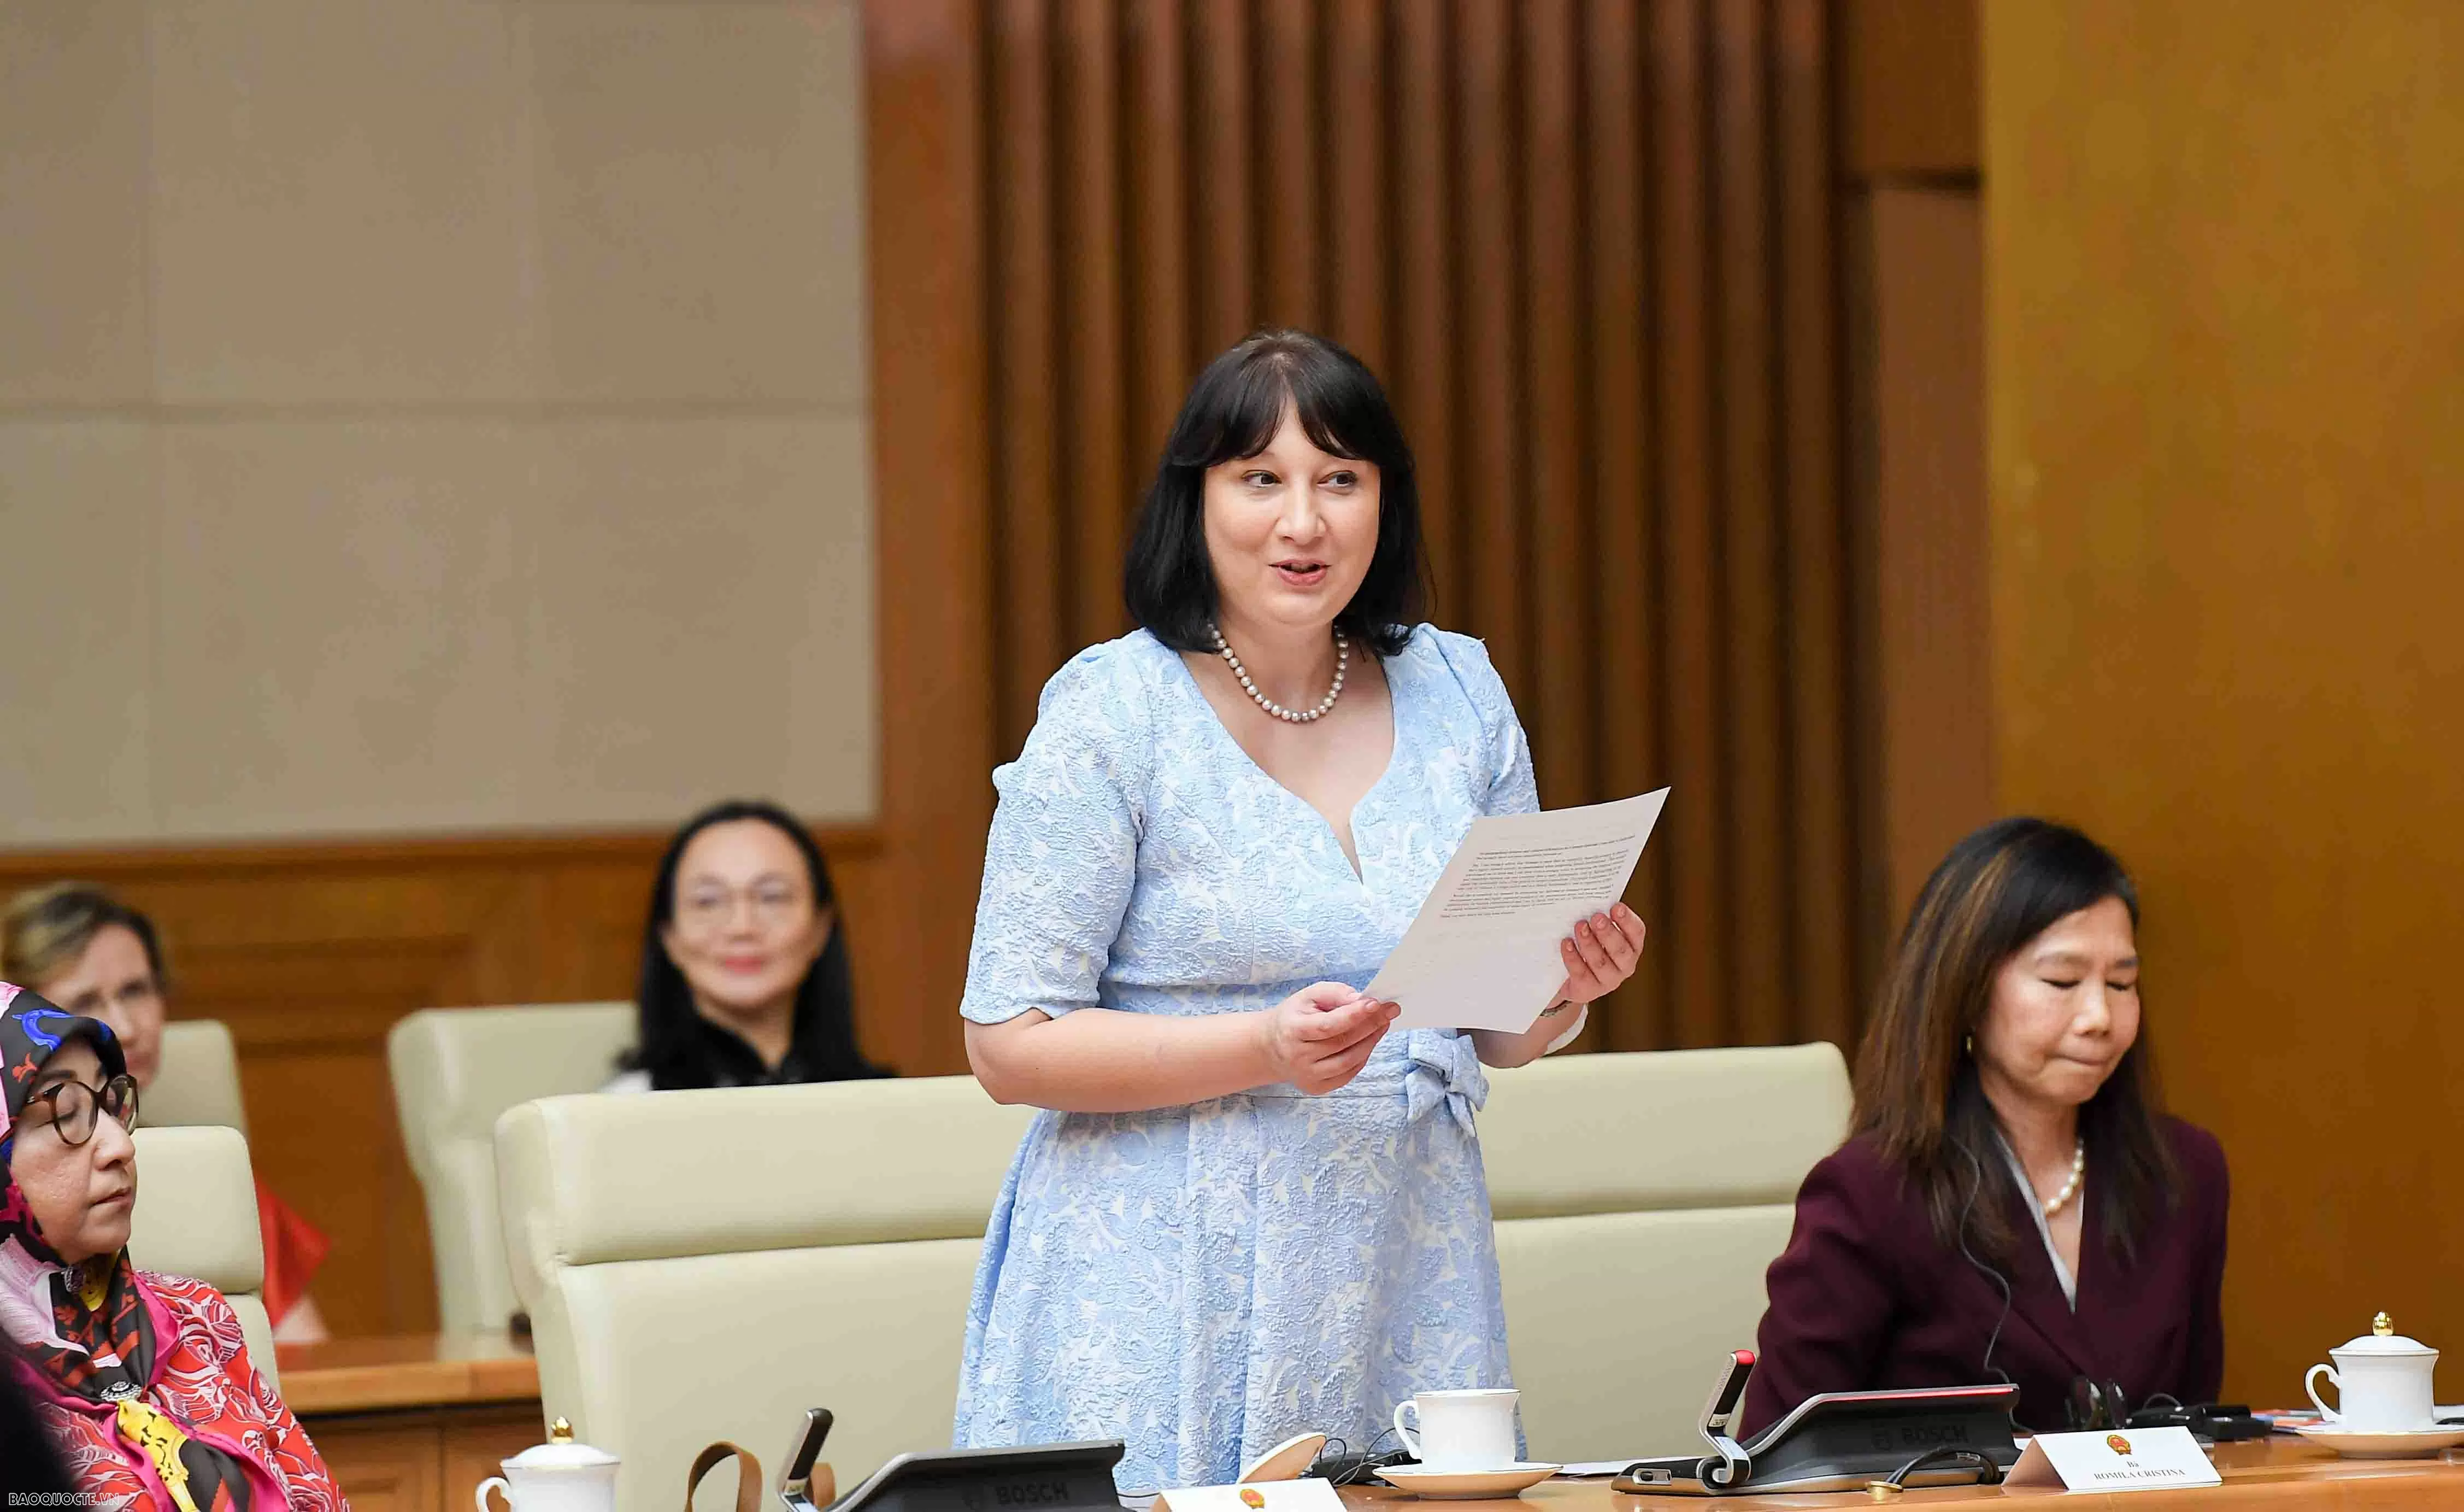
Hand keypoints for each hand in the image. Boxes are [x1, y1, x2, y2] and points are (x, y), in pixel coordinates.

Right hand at [1258, 982, 1398, 1094]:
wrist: (1271, 1046)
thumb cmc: (1294, 1016)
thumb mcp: (1308, 996)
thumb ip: (1335, 993)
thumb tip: (1361, 1000)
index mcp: (1292, 1030)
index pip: (1328, 1026)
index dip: (1354, 1015)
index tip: (1376, 1003)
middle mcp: (1298, 1057)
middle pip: (1342, 1043)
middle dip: (1370, 1025)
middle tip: (1390, 1011)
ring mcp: (1307, 1076)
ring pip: (1349, 1061)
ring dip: (1371, 1041)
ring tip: (1383, 1024)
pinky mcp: (1316, 1087)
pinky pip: (1348, 1073)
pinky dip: (1363, 1056)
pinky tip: (1369, 1041)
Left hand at [1555, 903, 1647, 1009]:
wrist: (1567, 978)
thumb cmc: (1586, 947)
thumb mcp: (1596, 932)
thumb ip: (1598, 919)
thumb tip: (1588, 900)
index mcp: (1631, 947)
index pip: (1637, 932)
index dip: (1627, 920)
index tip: (1616, 907)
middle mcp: (1625, 965)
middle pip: (1620, 949)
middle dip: (1608, 932)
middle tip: (1596, 917)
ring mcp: (1608, 980)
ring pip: (1601, 962)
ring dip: (1589, 943)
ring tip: (1579, 926)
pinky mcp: (1589, 990)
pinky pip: (1582, 973)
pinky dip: (1573, 957)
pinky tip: (1567, 944)